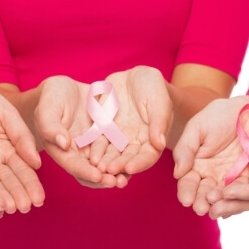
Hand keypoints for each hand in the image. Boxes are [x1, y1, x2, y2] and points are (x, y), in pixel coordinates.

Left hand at [0, 81, 43, 213]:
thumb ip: (22, 137)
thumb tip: (37, 163)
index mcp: (9, 148)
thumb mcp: (7, 115)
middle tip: (26, 208)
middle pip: (7, 181)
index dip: (31, 184)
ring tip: (9, 209)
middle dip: (17, 195)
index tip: (39, 199)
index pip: (22, 170)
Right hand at [34, 76, 127, 187]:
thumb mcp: (48, 108)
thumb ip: (50, 126)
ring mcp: (92, 147)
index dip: (85, 171)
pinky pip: (114, 152)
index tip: (98, 176)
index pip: (72, 165)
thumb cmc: (51, 97)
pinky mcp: (104, 138)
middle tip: (116, 182)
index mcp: (60, 149)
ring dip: (114, 174)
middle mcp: (77, 153)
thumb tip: (64, 144)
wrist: (65, 88)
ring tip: (126, 178)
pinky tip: (134, 163)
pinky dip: (122, 159)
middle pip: (89, 172)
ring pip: (104, 166)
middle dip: (103, 179)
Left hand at [87, 66, 170, 180]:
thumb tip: (160, 144)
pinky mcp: (103, 130)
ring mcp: (117, 138)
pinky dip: (94, 149)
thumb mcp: (159, 100)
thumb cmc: (153, 88)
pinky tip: (87, 155)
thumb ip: (159, 121)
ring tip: (96, 166)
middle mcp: (134, 143)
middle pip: (127, 159)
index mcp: (152, 140)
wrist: (134, 77)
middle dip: (118, 165)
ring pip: (111, 154)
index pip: (148, 156)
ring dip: (104, 162)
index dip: (140, 163)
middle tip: (109, 170)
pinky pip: (97, 141)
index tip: (130, 168)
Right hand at [173, 96, 248, 216]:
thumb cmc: (220, 115)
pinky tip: (233, 204)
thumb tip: (177, 174)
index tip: (186, 199)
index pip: (188, 182)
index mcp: (196, 164)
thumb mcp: (197, 128)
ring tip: (215, 209)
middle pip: (204, 193)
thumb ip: (185, 149)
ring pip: (223, 196)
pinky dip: (238, 199)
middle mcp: (211, 175)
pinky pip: (244, 191)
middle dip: (201, 202)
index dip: (186, 191)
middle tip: (200, 208)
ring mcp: (231, 179)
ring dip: (218, 204)